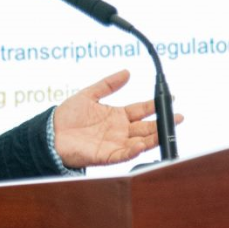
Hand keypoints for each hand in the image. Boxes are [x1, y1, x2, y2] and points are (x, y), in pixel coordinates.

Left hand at [52, 70, 180, 168]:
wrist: (50, 133)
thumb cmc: (67, 115)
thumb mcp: (90, 94)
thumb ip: (108, 84)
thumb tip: (127, 72)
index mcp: (117, 116)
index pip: (141, 110)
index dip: (155, 106)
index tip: (170, 99)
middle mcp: (119, 130)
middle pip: (146, 127)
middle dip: (162, 123)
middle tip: (178, 118)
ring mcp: (114, 143)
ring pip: (139, 141)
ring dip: (153, 138)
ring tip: (165, 131)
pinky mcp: (105, 156)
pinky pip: (122, 154)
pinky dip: (132, 151)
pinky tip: (141, 145)